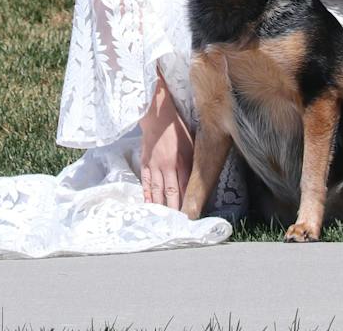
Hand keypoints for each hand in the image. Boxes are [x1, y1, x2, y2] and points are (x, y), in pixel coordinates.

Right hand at [137, 71, 193, 210]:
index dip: (187, 203)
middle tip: (177, 226)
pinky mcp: (145, 163)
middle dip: (175, 211)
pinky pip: (146, 183)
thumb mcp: (191, 144)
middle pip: (171, 193)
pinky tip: (150, 206)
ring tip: (164, 222)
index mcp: (182, 160)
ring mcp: (155, 165)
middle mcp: (168, 165)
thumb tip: (197, 180)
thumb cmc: (177, 129)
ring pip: (158, 191)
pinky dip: (148, 196)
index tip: (190, 217)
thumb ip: (192, 163)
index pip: (185, 188)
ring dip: (161, 207)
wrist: (157, 115)